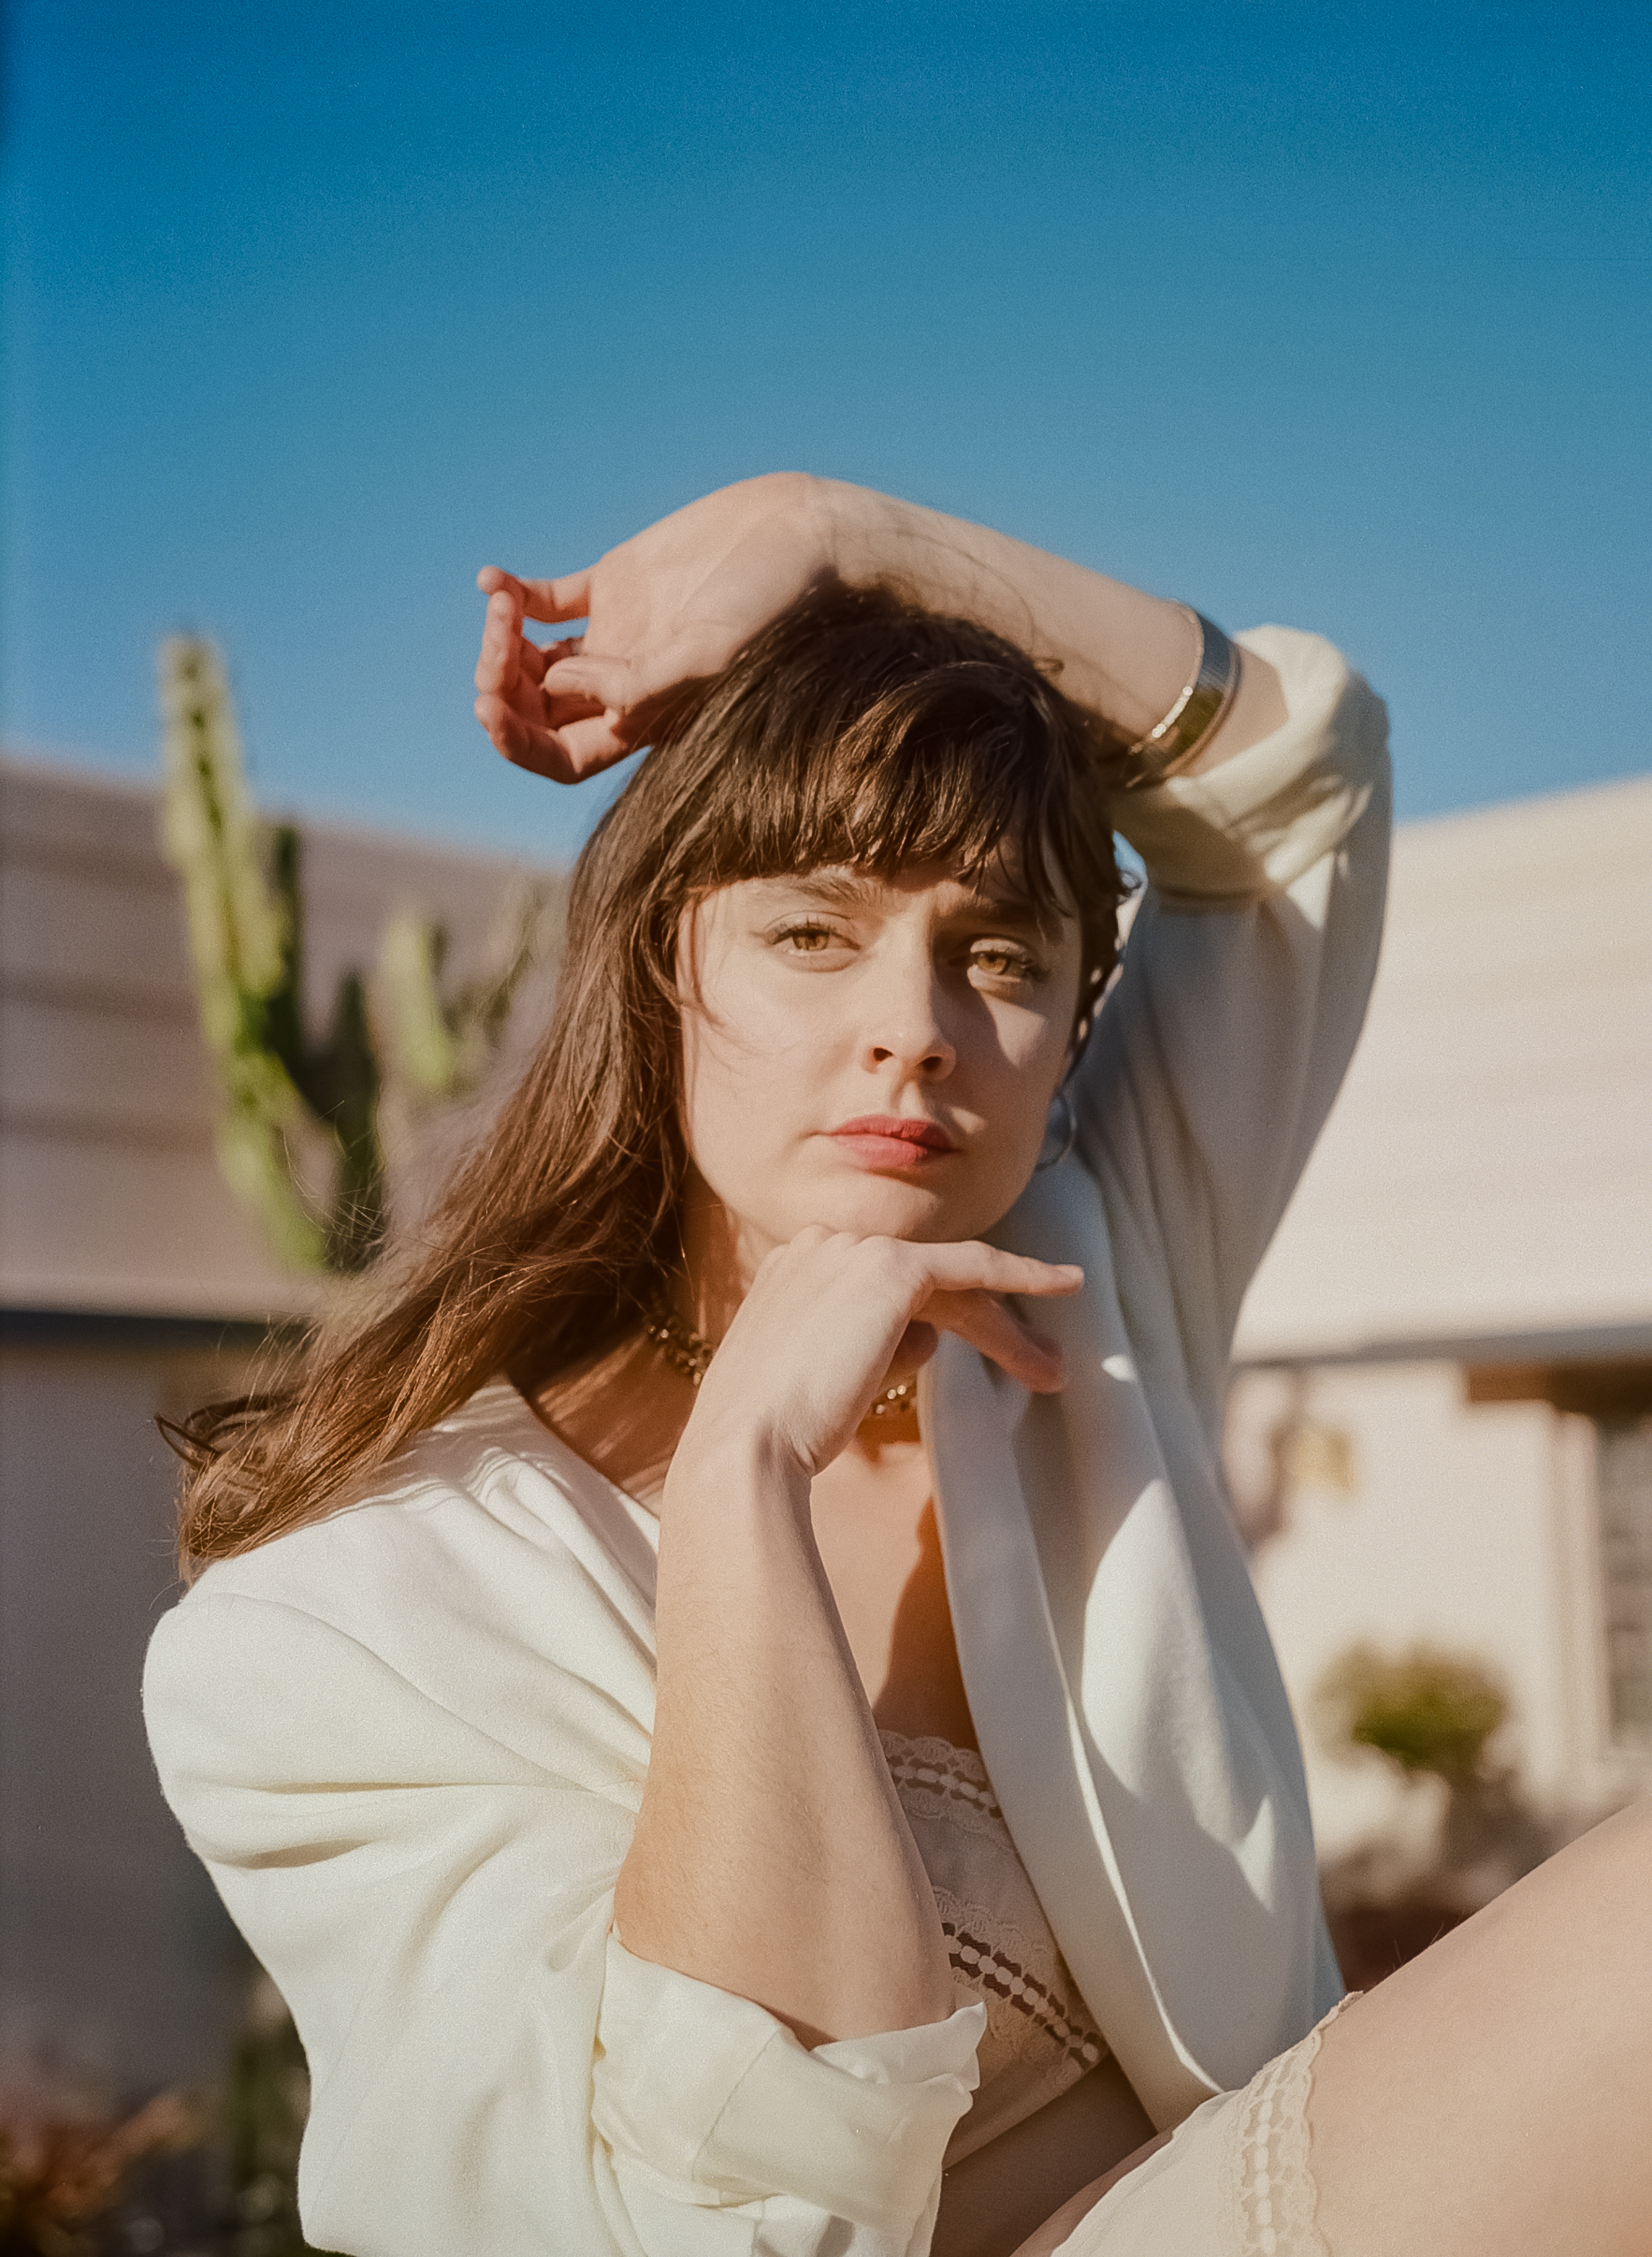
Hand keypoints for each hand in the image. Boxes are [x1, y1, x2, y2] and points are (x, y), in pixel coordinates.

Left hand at [473, 472, 836, 781]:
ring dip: (501, 640)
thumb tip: (558, 681)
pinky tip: (492, 581)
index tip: (487, 707)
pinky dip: (511, 593)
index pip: (564, 757)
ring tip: (500, 609)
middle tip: (493, 651)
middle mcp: (626, 683)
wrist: (806, 535)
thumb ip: (635, 682)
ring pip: (533, 657)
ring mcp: (617, 632)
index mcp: (647, 718)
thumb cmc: (775, 603)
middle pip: (539, 710)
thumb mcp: (709, 654)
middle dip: (501, 687)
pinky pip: (544, 600)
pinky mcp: (615, 582)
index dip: (518, 743)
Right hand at [675, 1228, 1081, 1486]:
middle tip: (1036, 1365)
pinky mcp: (890, 1269)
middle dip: (983, 1324)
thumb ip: (870, 1349)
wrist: (745, 1446)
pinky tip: (1065, 1285)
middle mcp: (820, 1245)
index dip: (934, 1321)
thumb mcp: (819, 1379)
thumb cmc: (772, 1434)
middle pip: (922, 1283)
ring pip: (952, 1284)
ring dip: (1005, 1329)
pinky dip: (1023, 1274)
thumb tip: (925, 1339)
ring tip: (1050, 1372)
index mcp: (792, 1269)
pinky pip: (973, 1266)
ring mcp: (853, 1251)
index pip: (878, 1287)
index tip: (973, 1353)